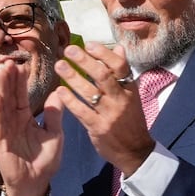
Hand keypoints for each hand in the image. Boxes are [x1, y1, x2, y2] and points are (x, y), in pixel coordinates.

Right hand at [0, 60, 62, 195]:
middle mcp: (13, 121)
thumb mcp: (55, 136)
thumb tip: (59, 93)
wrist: (35, 184)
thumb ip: (54, 116)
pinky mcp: (0, 139)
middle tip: (8, 61)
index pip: (22, 95)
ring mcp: (5, 129)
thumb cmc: (45, 162)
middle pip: (10, 96)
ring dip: (1, 87)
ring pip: (2, 104)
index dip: (20, 81)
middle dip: (8, 79)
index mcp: (26, 118)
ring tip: (1, 71)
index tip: (21, 64)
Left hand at [51, 42, 153, 175]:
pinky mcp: (99, 127)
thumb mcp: (130, 95)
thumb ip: (121, 72)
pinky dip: (70, 100)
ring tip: (59, 65)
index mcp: (129, 89)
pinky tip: (59, 91)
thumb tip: (118, 47)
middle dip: (84, 61)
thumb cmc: (129, 119)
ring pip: (90, 92)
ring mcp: (110, 114)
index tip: (89, 44)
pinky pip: (82, 111)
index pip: (120, 67)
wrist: (135, 151)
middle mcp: (121, 99)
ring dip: (73, 77)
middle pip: (103, 76)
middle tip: (68, 50)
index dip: (104, 54)